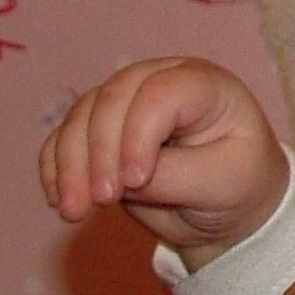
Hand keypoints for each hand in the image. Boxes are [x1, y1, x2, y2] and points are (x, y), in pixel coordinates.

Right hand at [39, 56, 285, 265]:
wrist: (227, 206)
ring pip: (80, 117)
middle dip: (98, 151)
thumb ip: (175, 176)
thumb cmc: (239, 184)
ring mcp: (124, 103)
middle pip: (112, 98)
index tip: (135, 181)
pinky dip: (55, 169)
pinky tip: (60, 201)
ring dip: (69, 164)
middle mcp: (159, 82)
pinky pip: (63, 139)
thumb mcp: (223, 184)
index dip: (139, 133)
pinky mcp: (98, 131)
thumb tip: (123, 180)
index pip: (161, 93)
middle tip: (101, 201)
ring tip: (73, 212)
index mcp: (203, 85)